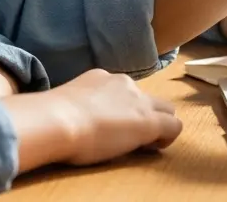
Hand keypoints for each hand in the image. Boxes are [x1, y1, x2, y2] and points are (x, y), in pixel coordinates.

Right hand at [4, 69, 181, 168]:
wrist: (59, 119)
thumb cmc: (53, 116)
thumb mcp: (68, 102)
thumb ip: (79, 103)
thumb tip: (77, 113)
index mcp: (103, 78)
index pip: (125, 91)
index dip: (125, 109)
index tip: (113, 125)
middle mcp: (124, 83)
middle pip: (149, 98)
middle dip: (147, 115)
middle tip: (130, 136)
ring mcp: (139, 101)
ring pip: (166, 109)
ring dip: (158, 124)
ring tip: (142, 144)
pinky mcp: (148, 121)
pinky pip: (173, 126)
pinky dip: (167, 138)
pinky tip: (152, 148)